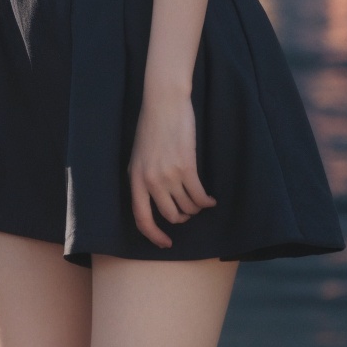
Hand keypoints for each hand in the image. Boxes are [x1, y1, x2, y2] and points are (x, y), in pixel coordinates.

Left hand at [129, 89, 215, 248]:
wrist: (163, 103)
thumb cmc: (151, 128)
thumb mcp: (138, 158)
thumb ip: (143, 180)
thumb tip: (153, 202)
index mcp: (135, 180)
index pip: (141, 218)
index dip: (153, 235)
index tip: (165, 243)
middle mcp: (150, 181)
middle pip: (170, 215)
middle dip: (182, 217)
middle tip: (189, 212)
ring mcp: (168, 175)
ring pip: (187, 207)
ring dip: (196, 208)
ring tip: (200, 202)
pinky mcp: (186, 167)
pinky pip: (198, 196)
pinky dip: (207, 201)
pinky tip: (211, 200)